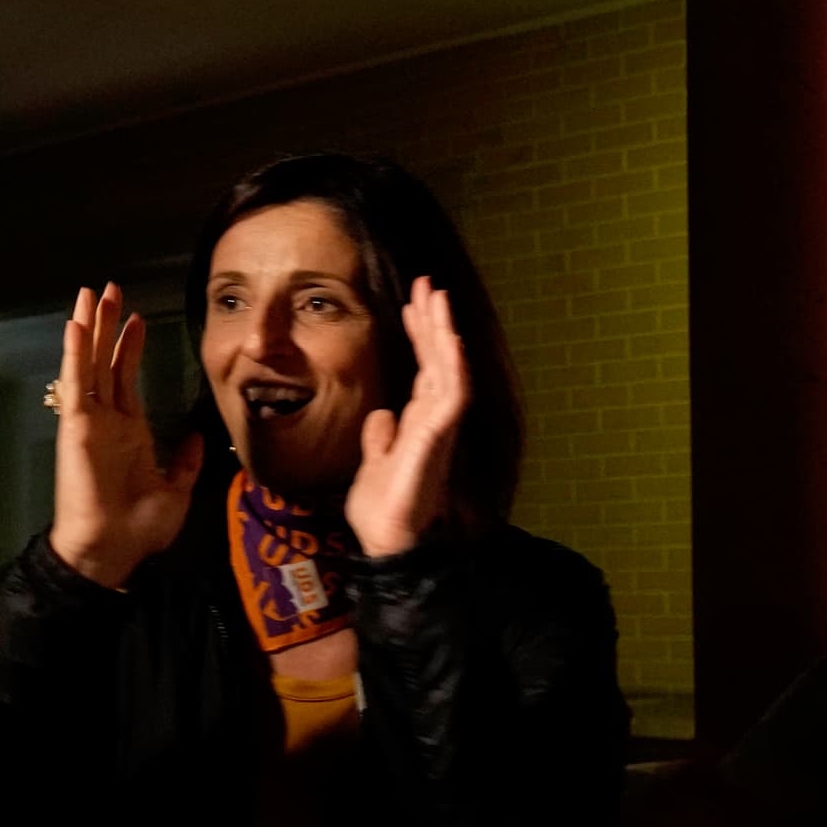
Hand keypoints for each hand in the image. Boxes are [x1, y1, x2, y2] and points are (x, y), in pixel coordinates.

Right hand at [44, 283, 200, 589]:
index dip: (131, 347)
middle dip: (107, 324)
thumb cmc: (139, 528)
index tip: (138, 318)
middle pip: (105, 361)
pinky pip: (75, 384)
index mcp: (129, 431)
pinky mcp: (76, 426)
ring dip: (89, 327)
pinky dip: (74, 354)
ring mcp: (89, 420)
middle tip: (109, 288)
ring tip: (90, 293)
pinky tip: (75, 326)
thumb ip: (185, 460)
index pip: (127, 378)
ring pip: (89, 363)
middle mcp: (107, 420)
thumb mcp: (176, 489)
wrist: (113, 550)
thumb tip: (197, 435)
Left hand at [345, 277, 470, 557]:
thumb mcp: (374, 463)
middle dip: (433, 321)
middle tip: (427, 284)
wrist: (386, 542)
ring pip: (448, 370)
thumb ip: (381, 437)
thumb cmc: (383, 511)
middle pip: (439, 361)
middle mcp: (435, 422)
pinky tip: (449, 340)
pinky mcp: (438, 440)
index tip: (412, 303)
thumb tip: (381, 415)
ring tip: (437, 297)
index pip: (424, 370)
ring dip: (443, 332)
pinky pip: (452, 397)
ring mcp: (440, 429)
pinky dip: (452, 366)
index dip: (420, 336)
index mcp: (421, 424)